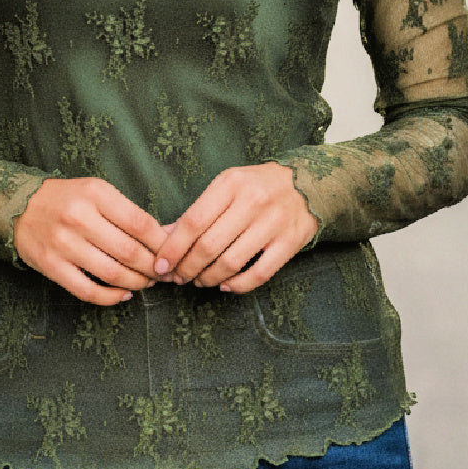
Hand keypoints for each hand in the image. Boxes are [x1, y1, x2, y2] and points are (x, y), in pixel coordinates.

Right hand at [14, 177, 166, 305]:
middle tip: (164, 274)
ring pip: (112, 273)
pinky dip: (110, 297)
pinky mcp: (51, 266)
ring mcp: (63, 244)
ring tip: (146, 283)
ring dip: (136, 283)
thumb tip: (164, 238)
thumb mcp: (97, 192)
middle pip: (129, 251)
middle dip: (153, 268)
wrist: (20, 206)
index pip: (140, 223)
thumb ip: (127, 213)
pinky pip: (88, 290)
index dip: (162, 244)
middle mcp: (79, 217)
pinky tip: (123, 294)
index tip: (172, 254)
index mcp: (96, 194)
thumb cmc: (68, 199)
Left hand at [152, 163, 317, 293]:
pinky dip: (237, 285)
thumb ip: (197, 211)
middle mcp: (252, 201)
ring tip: (199, 280)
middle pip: (209, 245)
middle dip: (187, 267)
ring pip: (231, 262)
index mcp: (231, 183)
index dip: (173, 248)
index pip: (193, 221)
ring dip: (208, 278)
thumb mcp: (226, 186)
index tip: (161, 265)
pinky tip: (225, 285)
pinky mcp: (290, 242)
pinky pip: (259, 274)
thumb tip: (164, 236)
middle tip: (178, 277)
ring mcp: (273, 223)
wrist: (306, 183)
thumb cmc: (256, 186)